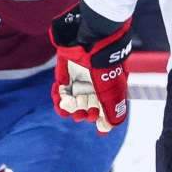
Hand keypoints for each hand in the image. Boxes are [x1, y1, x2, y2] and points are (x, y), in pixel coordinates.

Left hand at [50, 8, 133, 132]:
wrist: (92, 41)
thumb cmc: (105, 66)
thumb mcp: (114, 90)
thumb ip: (113, 109)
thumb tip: (111, 126)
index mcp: (108, 88)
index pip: (103, 108)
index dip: (100, 120)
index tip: (99, 130)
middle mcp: (93, 84)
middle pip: (86, 106)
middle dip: (85, 114)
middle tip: (85, 115)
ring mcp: (79, 78)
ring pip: (72, 100)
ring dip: (70, 108)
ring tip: (70, 110)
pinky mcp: (65, 72)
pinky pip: (59, 90)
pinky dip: (58, 97)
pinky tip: (59, 101)